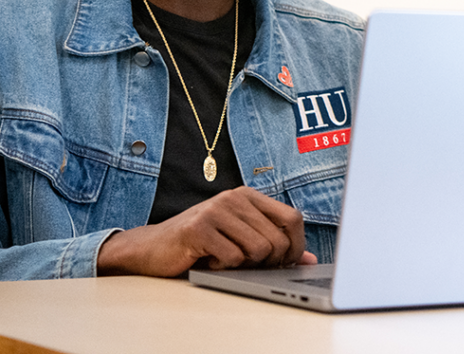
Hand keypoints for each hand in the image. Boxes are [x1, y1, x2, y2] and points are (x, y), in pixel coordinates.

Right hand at [97, 186, 314, 276]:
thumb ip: (274, 245)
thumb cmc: (200, 243)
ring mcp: (216, 210)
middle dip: (269, 262)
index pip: (293, 218)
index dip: (296, 245)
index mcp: (249, 196)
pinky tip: (209, 261)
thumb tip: (310, 260)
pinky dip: (224, 268)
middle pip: (278, 239)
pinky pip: (233, 259)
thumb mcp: (241, 239)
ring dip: (244, 265)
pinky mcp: (199, 228)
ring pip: (259, 250)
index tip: (286, 262)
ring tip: (224, 259)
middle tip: (248, 265)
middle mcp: (235, 197)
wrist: (152, 248)